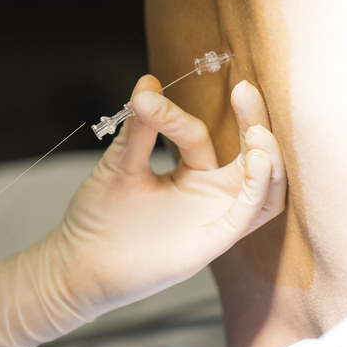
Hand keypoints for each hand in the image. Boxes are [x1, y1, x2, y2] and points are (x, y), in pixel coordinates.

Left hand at [57, 76, 286, 315]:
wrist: (78, 263)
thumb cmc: (98, 216)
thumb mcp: (120, 163)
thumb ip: (140, 127)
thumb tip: (148, 82)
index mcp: (189, 174)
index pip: (199, 137)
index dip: (177, 119)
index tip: (146, 103)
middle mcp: (208, 195)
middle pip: (251, 156)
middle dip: (255, 122)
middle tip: (246, 89)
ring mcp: (212, 220)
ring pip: (263, 189)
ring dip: (268, 159)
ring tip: (257, 131)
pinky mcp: (210, 244)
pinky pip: (247, 216)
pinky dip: (257, 189)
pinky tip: (256, 160)